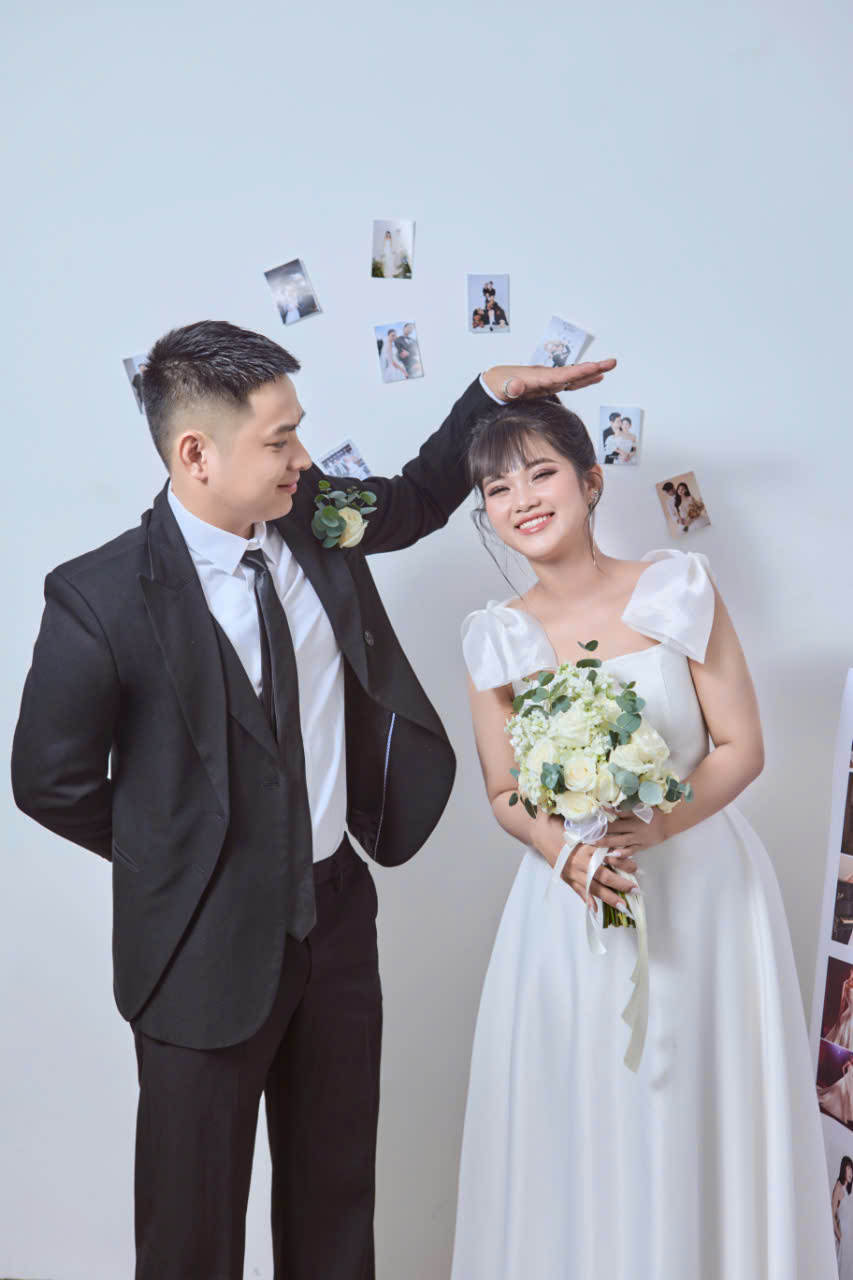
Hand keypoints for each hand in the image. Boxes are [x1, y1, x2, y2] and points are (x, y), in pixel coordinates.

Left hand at [483, 358, 616, 402]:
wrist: (495, 382)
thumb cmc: (498, 385)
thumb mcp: (502, 387)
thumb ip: (510, 387)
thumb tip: (514, 385)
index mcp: (539, 377)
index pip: (563, 375)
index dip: (579, 372)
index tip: (595, 368)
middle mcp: (548, 377)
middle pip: (574, 372)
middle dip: (592, 368)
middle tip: (612, 362)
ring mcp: (550, 381)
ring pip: (575, 376)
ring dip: (592, 372)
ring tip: (609, 367)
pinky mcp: (549, 386)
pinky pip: (570, 383)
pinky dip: (583, 380)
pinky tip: (596, 378)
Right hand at [538, 818, 636, 910]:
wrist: (541, 832)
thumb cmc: (563, 827)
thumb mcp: (584, 830)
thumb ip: (599, 839)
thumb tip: (618, 847)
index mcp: (588, 847)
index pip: (610, 857)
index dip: (624, 863)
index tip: (635, 867)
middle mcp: (581, 861)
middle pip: (604, 876)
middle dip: (621, 885)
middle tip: (636, 890)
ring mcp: (572, 872)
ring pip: (593, 888)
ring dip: (609, 898)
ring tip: (622, 905)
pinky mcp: (566, 878)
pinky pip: (578, 891)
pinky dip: (587, 900)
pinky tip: (595, 909)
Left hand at [592, 809, 669, 853]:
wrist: (669, 822)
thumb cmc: (653, 812)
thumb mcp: (641, 806)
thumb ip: (625, 808)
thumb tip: (608, 807)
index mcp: (635, 816)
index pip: (618, 815)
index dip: (605, 816)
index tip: (593, 817)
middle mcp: (636, 828)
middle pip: (617, 830)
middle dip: (602, 833)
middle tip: (589, 836)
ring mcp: (639, 838)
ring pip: (622, 842)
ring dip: (608, 843)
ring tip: (596, 845)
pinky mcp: (642, 846)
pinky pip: (631, 850)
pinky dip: (622, 853)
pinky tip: (612, 855)